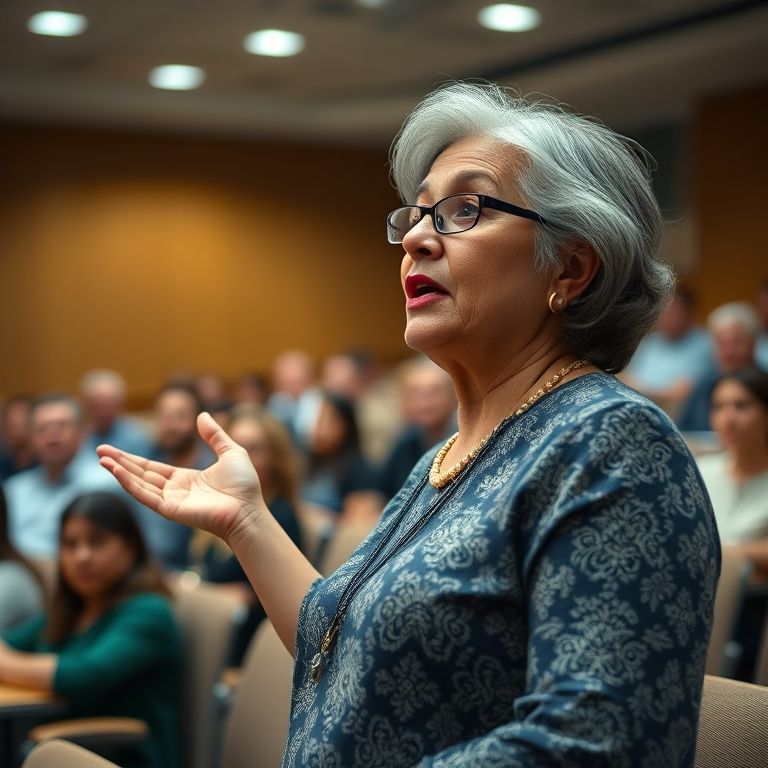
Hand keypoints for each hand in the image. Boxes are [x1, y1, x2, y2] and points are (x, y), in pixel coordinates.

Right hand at [97, 413, 264, 542]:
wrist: (249, 509)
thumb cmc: (244, 485)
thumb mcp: (230, 451)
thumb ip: (214, 434)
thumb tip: (202, 414)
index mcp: (186, 479)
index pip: (153, 468)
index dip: (133, 459)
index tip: (113, 450)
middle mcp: (175, 491)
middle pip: (141, 474)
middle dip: (120, 463)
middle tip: (99, 450)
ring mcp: (171, 501)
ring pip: (139, 484)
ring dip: (120, 472)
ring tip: (102, 459)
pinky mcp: (171, 510)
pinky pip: (146, 495)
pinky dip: (130, 484)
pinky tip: (117, 471)